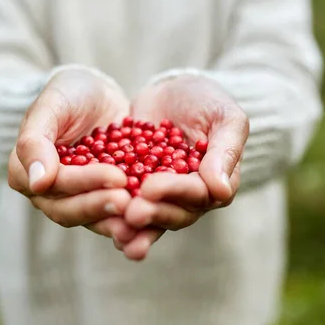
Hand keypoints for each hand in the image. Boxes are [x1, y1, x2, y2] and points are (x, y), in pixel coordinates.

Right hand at [8, 69, 137, 245]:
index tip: (115, 177)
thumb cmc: (69, 93)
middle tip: (129, 200)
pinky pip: (112, 216)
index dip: (83, 183)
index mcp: (25, 172)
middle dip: (100, 205)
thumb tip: (37, 183)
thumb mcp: (51, 105)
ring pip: (92, 219)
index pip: (54, 185)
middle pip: (69, 210)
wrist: (98, 94)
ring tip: (139, 214)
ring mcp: (75, 200)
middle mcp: (47, 194)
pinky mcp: (100, 201)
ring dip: (114, 220)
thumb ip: (35, 140)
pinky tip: (151, 217)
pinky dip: (129, 219)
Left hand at [123, 74, 248, 257]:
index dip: (175, 192)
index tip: (151, 188)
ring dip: (135, 227)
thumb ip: (225, 150)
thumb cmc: (207, 102)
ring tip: (117, 231)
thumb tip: (221, 190)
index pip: (198, 193)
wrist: (172, 93)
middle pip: (174, 213)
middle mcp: (190, 198)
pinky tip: (99, 221)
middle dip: (153, 213)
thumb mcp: (225, 117)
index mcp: (217, 184)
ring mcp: (162, 198)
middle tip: (131, 213)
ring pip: (151, 216)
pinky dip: (116, 216)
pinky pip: (128, 206)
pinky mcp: (137, 191)